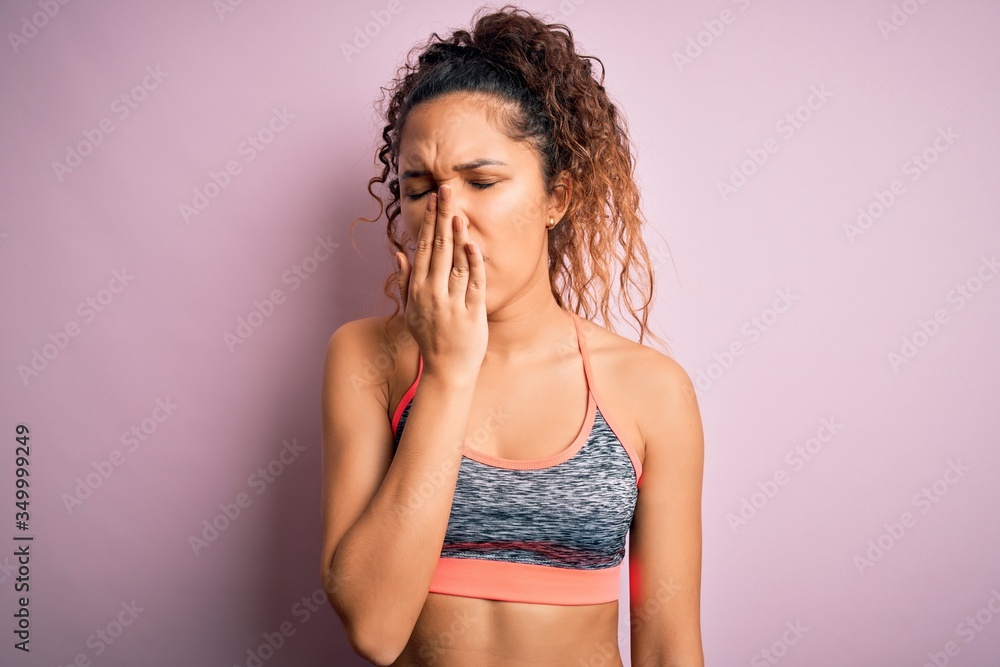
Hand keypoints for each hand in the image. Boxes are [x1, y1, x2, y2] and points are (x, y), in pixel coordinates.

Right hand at [395, 183, 486, 379]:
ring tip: (458, 210)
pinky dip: (473, 264)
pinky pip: (473, 283)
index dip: (429, 221)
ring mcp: (451, 303)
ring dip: (456, 235)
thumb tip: (400, 253)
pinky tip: (473, 244)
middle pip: (438, 248)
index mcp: (418, 289)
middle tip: (446, 190)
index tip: (434, 198)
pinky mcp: (471, 313)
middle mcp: (432, 293)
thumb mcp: (411, 309)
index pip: (424, 247)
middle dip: (442, 217)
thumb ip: (405, 280)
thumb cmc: (430, 337)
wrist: (446, 370)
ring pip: (455, 263)